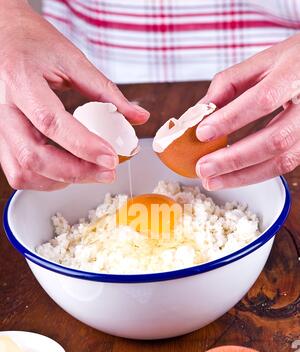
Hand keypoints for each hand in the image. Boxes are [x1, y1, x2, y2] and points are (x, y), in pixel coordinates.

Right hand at [0, 1, 148, 190]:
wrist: (5, 36)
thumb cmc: (35, 43)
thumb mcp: (73, 59)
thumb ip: (106, 91)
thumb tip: (139, 116)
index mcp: (21, 80)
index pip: (50, 121)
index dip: (82, 144)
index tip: (110, 157)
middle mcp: (4, 107)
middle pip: (34, 155)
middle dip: (76, 171)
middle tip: (108, 172)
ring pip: (23, 171)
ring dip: (60, 180)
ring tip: (90, 172)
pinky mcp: (1, 139)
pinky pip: (18, 172)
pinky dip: (45, 180)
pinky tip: (67, 172)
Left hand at [196, 34, 299, 189]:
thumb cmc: (293, 63)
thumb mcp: (262, 62)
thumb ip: (228, 84)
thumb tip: (198, 114)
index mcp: (295, 73)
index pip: (263, 99)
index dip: (231, 119)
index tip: (202, 133)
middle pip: (275, 140)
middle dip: (234, 159)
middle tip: (203, 168)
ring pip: (282, 161)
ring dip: (243, 176)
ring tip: (213, 180)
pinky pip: (284, 166)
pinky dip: (255, 174)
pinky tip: (233, 176)